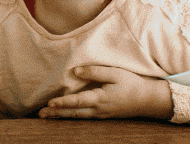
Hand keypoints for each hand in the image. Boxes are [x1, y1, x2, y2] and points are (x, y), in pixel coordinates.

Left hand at [40, 66, 170, 119]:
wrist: (148, 100)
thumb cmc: (132, 84)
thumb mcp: (115, 73)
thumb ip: (95, 71)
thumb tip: (76, 71)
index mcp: (100, 98)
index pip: (77, 101)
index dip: (63, 102)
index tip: (50, 103)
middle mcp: (98, 109)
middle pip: (73, 113)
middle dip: (56, 113)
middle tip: (41, 114)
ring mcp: (100, 114)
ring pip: (77, 116)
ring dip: (61, 116)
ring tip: (46, 116)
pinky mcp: (102, 115)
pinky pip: (83, 117)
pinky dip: (71, 116)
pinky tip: (63, 115)